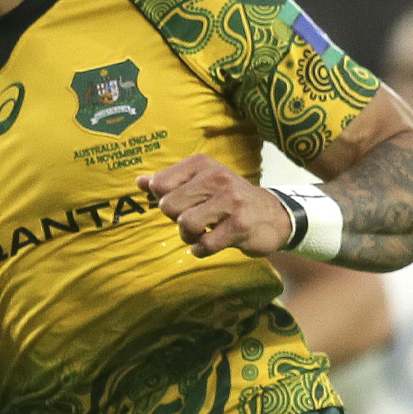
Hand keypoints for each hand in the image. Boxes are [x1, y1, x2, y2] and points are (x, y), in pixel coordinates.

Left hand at [138, 154, 292, 257]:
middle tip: (193, 219)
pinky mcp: (240, 225)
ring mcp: (230, 201)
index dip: (164, 200)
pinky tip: (210, 243)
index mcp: (202, 164)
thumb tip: (139, 181)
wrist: (273, 215)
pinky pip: (204, 244)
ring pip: (185, 224)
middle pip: (168, 206)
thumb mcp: (201, 182)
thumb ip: (169, 182)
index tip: (182, 203)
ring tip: (202, 232)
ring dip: (188, 236)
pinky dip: (201, 249)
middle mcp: (217, 178)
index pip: (159, 184)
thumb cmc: (228, 199)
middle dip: (175, 219)